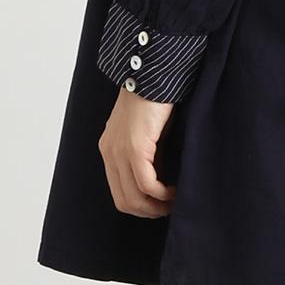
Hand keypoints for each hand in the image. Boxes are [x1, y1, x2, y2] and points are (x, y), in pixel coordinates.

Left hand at [99, 87, 178, 217]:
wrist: (154, 72)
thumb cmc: (156, 97)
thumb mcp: (147, 132)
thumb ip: (147, 154)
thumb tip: (160, 181)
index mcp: (110, 148)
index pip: (119, 191)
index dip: (141, 204)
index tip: (161, 204)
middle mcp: (110, 153)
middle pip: (123, 201)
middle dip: (148, 211)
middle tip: (169, 209)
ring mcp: (119, 152)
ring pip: (134, 198)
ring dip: (156, 206)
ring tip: (175, 202)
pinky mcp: (134, 149)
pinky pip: (147, 184)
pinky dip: (162, 194)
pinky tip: (175, 190)